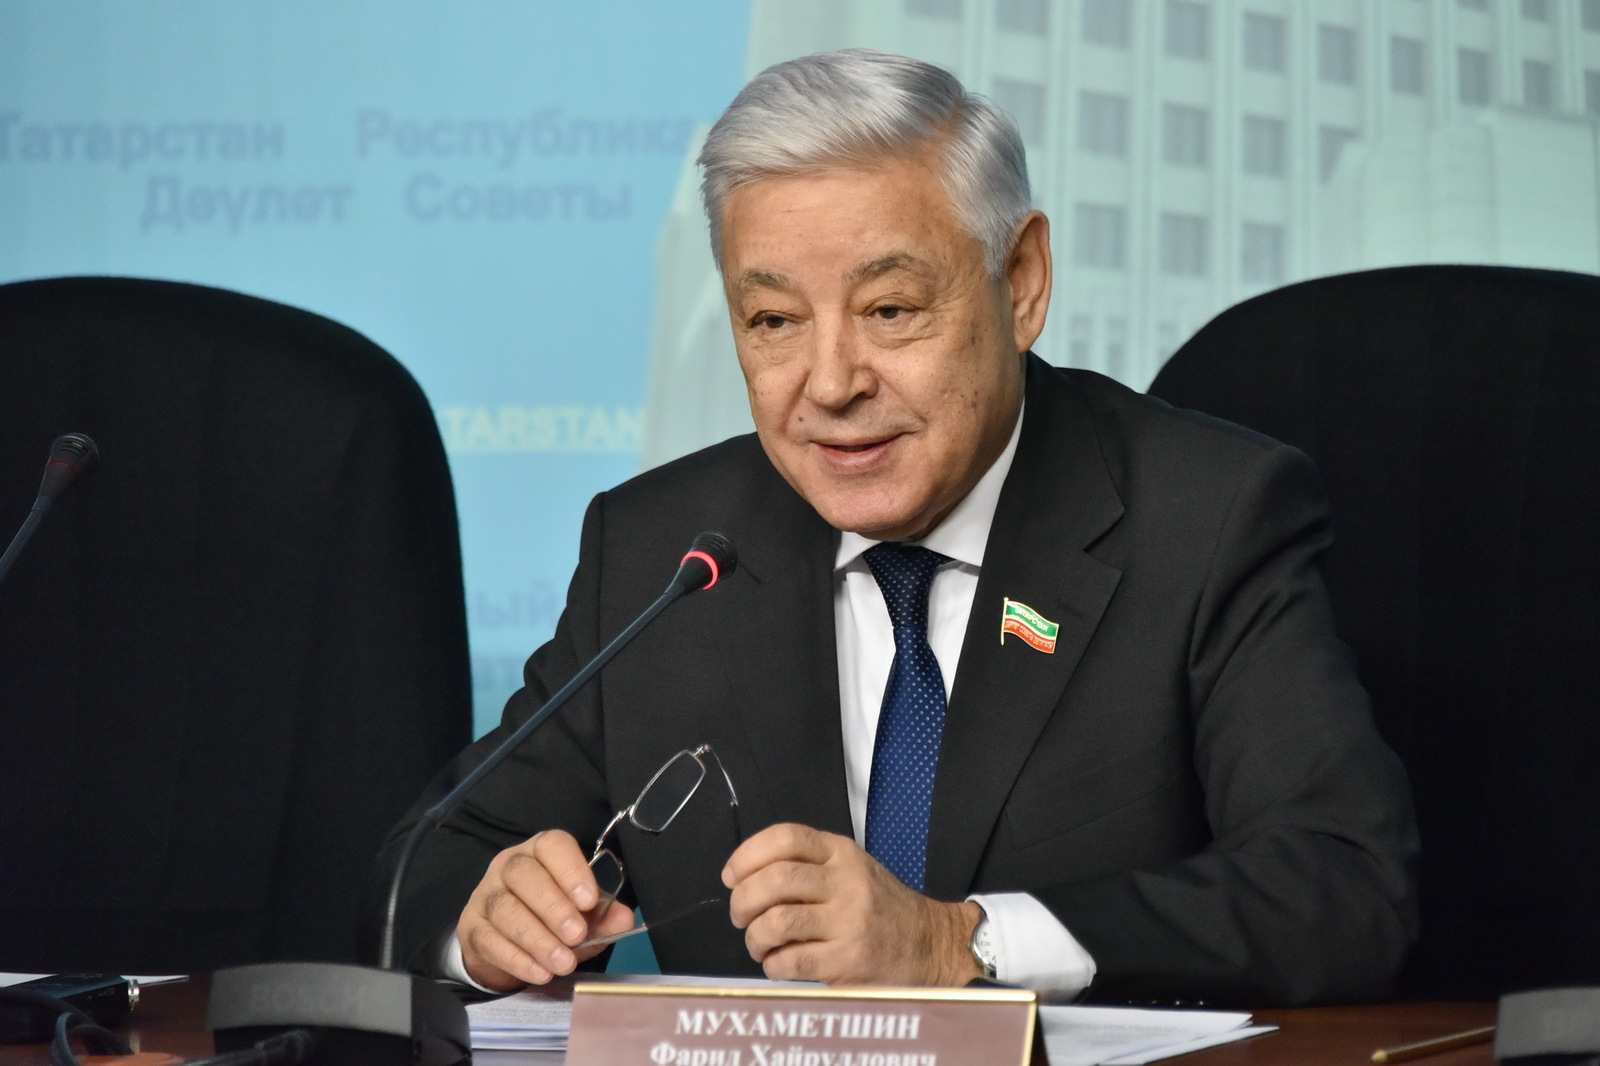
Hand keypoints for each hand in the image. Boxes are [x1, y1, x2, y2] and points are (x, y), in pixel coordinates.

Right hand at [457, 829, 637, 990]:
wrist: (506, 944)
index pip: (552, 846)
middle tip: (576, 935)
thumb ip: (604, 915)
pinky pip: (489, 939)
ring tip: (563, 962)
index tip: (588, 900)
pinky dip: (517, 958)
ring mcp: (486, 894)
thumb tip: (624, 919)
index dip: (571, 869)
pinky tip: (539, 972)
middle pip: (524, 875)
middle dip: (553, 907)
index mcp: (541, 852)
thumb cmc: (551, 919)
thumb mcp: (582, 915)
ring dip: (537, 939)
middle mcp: (509, 866)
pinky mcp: (471, 926)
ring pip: (505, 909)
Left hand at [722, 823, 981, 985]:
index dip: (747, 855)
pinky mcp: (849, 961)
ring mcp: (850, 922)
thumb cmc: (882, 909)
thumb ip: (808, 865)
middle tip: (740, 916)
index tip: (732, 875)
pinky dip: (773, 965)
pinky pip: (791, 961)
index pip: (786, 838)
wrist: (932, 945)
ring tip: (759, 944)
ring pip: (777, 922)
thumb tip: (745, 877)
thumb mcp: (853, 869)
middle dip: (743, 901)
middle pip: (774, 880)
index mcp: (842, 853)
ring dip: (755, 938)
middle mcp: (846, 882)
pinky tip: (780, 964)